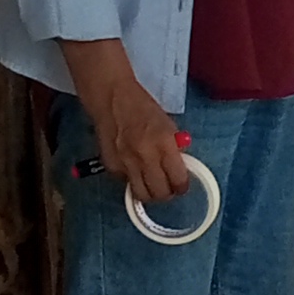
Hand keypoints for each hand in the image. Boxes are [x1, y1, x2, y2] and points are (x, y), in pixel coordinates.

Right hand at [59, 40, 191, 200]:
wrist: (113, 98)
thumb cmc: (143, 108)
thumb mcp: (168, 125)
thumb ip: (174, 148)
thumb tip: (181, 169)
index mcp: (164, 143)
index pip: (178, 179)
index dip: (182, 186)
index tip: (182, 185)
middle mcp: (145, 156)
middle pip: (160, 193)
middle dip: (167, 194)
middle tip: (168, 187)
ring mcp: (126, 163)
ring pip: (141, 195)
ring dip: (150, 194)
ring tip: (152, 185)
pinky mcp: (111, 166)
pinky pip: (125, 183)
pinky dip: (132, 181)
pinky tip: (134, 169)